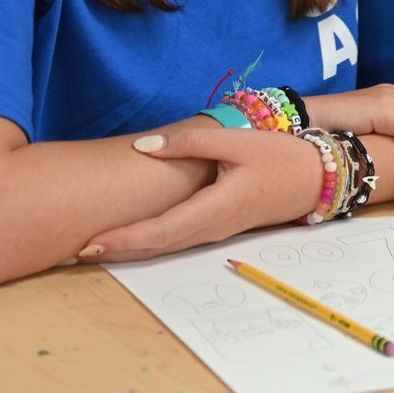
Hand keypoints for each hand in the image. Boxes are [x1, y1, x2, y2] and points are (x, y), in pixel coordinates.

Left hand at [75, 127, 324, 263]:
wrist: (317, 178)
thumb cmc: (280, 157)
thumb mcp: (237, 141)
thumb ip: (189, 142)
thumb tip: (144, 146)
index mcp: (213, 210)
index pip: (159, 231)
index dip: (123, 239)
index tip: (91, 243)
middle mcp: (210, 228)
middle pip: (157, 246)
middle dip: (117, 250)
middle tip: (76, 252)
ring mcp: (215, 230)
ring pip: (166, 246)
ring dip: (131, 249)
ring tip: (96, 247)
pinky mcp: (219, 225)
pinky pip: (177, 239)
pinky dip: (150, 242)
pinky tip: (134, 237)